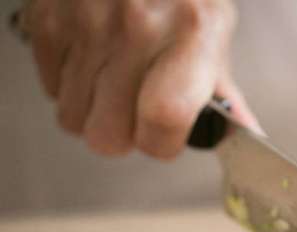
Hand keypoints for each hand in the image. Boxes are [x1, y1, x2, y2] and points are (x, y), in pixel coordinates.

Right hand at [25, 0, 257, 158]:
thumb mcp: (215, 27)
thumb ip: (222, 88)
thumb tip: (242, 133)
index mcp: (190, 33)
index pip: (163, 119)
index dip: (161, 143)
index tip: (165, 137)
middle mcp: (135, 28)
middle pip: (108, 135)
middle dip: (124, 134)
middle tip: (136, 112)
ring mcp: (86, 22)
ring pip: (73, 117)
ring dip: (94, 111)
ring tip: (115, 81)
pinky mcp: (48, 18)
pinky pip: (50, 89)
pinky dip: (70, 84)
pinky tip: (93, 59)